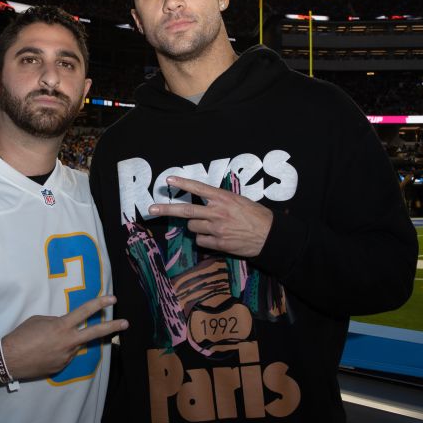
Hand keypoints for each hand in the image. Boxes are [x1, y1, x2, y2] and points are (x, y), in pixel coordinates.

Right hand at [1, 295, 125, 380]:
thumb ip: (56, 321)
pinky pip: (65, 356)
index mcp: (62, 326)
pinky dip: (59, 353)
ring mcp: (66, 357)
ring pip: (74, 346)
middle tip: (126, 323)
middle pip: (95, 333)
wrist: (9, 359)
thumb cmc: (21, 335)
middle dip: (112, 328)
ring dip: (67, 342)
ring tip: (46, 343)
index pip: (85, 312)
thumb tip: (65, 326)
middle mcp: (68, 342)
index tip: (113, 299)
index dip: (100, 304)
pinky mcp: (61, 368)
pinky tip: (44, 353)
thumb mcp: (39, 320)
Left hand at [147, 176, 274, 258]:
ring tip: (213, 226)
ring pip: (193, 227)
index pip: (199, 188)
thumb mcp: (240, 201)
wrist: (270, 235)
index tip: (169, 180)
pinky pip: (201, 241)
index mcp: (224, 198)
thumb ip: (221, 201)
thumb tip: (205, 203)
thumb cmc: (257, 216)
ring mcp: (217, 228)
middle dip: (166, 209)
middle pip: (186, 210)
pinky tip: (217, 237)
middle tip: (152, 209)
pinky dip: (205, 239)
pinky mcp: (218, 243)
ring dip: (197, 227)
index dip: (183, 183)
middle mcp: (217, 212)